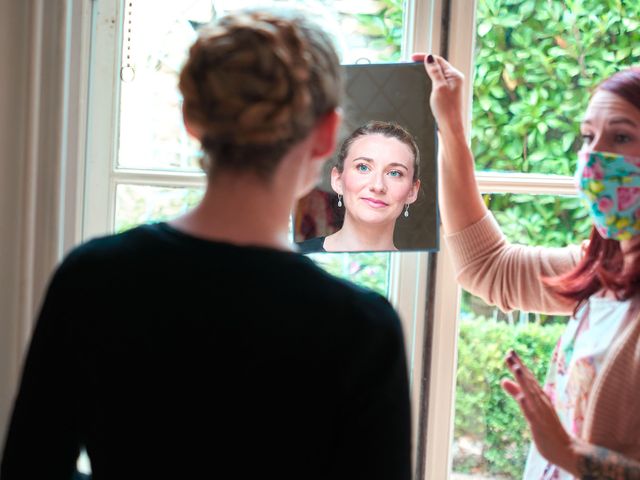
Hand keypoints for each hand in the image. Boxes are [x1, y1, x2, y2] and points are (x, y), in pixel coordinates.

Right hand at [411, 53, 464, 131]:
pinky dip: (428, 82)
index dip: (425, 57)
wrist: (450, 128)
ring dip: (426, 73)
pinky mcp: (446, 96)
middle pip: (438, 67)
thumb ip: (434, 71)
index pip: (438, 60)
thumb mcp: (439, 87)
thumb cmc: (446, 109)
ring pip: (436, 76)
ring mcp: (450, 89)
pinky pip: (436, 84)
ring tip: (414, 73)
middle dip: (424, 64)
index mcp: (455, 75)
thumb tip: (429, 58)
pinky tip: (421, 85)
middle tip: (411, 64)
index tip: (412, 58)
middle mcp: (454, 80)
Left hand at [502, 350, 579, 475]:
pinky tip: (521, 397)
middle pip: (529, 382)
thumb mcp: (529, 407)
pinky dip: (528, 405)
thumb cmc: (546, 428)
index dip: (518, 365)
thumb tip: (503, 380)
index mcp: (538, 397)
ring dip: (524, 382)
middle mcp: (541, 402)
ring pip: (532, 395)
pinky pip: (534, 415)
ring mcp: (542, 413)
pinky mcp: (540, 426)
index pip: (527, 378)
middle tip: (509, 352)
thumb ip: (517, 393)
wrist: (566, 450)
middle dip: (519, 367)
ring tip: (516, 368)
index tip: (510, 352)